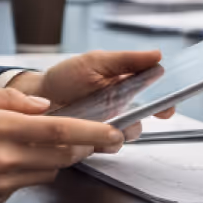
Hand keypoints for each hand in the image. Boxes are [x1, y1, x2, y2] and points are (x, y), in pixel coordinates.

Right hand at [0, 88, 124, 202]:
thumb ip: (9, 99)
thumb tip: (43, 106)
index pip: (60, 131)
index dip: (93, 132)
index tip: (114, 132)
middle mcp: (5, 158)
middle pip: (63, 156)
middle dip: (84, 147)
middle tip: (94, 138)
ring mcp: (2, 183)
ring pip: (49, 173)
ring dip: (55, 160)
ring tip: (40, 145)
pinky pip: (27, 185)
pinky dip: (29, 172)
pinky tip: (9, 162)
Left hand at [6, 49, 173, 141]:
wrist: (36, 96)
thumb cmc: (65, 76)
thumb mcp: (95, 61)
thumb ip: (126, 60)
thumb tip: (157, 55)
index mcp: (122, 88)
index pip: (152, 99)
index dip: (164, 106)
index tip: (166, 109)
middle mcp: (117, 110)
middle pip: (139, 123)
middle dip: (136, 123)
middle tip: (124, 118)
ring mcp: (104, 127)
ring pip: (122, 137)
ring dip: (114, 132)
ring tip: (98, 122)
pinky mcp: (90, 142)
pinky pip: (104, 147)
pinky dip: (99, 141)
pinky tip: (85, 132)